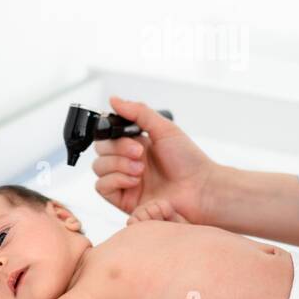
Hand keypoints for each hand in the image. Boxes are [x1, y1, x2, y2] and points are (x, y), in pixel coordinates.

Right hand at [92, 96, 218, 222]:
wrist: (199, 188)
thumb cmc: (188, 160)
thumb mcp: (164, 128)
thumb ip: (138, 112)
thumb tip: (114, 99)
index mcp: (136, 143)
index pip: (108, 134)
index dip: (111, 132)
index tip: (124, 132)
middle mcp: (128, 161)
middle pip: (101, 149)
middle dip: (118, 148)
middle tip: (139, 152)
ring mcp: (125, 180)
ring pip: (99, 167)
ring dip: (118, 165)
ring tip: (141, 170)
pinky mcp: (123, 199)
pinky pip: (102, 187)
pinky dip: (115, 180)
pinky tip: (135, 181)